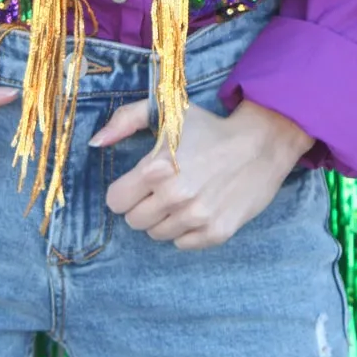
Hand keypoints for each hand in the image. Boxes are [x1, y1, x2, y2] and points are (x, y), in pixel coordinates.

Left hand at [91, 98, 314, 249]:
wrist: (260, 144)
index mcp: (157, 168)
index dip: (125, 191)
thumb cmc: (209, 128)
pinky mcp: (216, 233)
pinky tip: (199, 207)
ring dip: (164, 218)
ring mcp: (197, 218)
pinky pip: (182, 244)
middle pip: (134, 221)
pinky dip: (186, 230)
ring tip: (183, 196)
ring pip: (157, 235)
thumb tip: (96, 143)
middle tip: (163, 188)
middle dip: (143, 205)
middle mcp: (176, 197)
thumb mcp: (167, 111)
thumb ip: (125, 121)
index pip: (116, 201)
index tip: (140, 182)